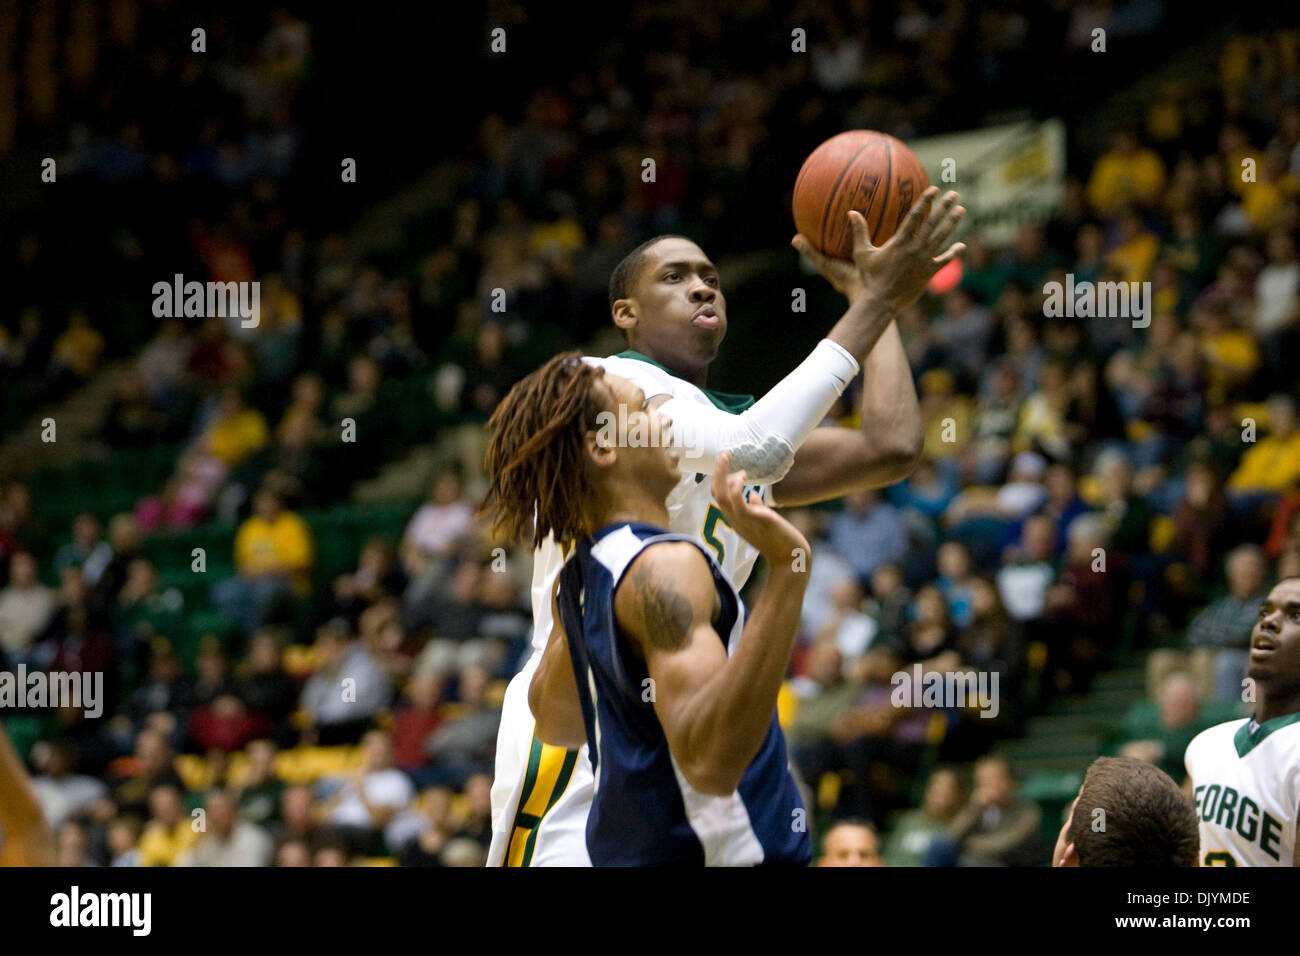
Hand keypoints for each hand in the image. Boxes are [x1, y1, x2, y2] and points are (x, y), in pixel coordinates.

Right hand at [710, 451, 809, 565]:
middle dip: (717, 471)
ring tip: (727, 456)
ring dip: (722, 474)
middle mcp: (735, 520)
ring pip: (722, 496)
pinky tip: (743, 476)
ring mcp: (743, 521)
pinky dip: (736, 487)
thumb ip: (756, 508)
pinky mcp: (755, 520)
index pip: (719, 497)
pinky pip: (737, 503)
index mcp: (736, 519)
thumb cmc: (779, 541)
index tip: (729, 465)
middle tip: (724, 453)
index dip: (720, 479)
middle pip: (716, 493)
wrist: (791, 559)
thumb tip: (753, 496)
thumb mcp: (763, 522)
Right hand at [792, 186, 965, 312]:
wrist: (881, 302)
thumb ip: (859, 232)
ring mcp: (924, 260)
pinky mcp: (929, 273)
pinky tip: (961, 246)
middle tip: (954, 194)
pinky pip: (945, 260)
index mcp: (900, 241)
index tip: (934, 189)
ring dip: (952, 223)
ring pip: (941, 237)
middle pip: (933, 222)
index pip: (915, 216)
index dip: (925, 201)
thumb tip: (851, 212)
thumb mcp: (862, 254)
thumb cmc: (870, 278)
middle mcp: (915, 248)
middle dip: (944, 206)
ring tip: (961, 210)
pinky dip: (954, 253)